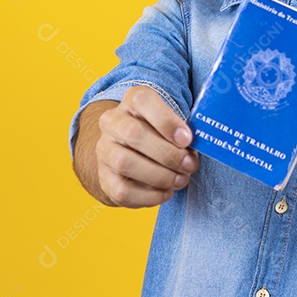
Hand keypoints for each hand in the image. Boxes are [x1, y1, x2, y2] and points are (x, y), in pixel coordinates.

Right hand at [94, 86, 199, 207]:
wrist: (132, 152)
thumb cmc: (161, 134)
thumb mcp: (173, 123)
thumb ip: (183, 131)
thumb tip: (192, 152)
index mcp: (132, 101)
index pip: (142, 100)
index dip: (166, 121)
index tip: (187, 139)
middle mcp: (113, 122)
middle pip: (133, 134)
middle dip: (167, 153)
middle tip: (189, 165)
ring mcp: (105, 150)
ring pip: (125, 163)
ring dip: (159, 176)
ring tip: (180, 180)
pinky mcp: (104, 178)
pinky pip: (122, 190)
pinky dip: (149, 196)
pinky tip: (166, 193)